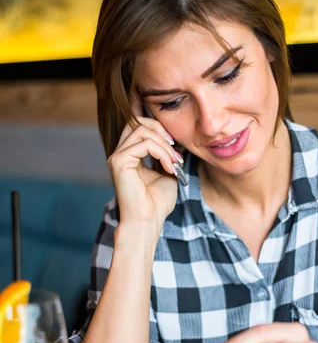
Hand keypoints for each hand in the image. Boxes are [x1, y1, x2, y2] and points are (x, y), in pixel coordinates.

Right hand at [108, 97, 182, 230]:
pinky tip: (169, 168)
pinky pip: (144, 144)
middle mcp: (120, 154)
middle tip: (175, 149)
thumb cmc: (157, 203)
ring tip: (175, 163)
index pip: (139, 126)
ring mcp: (117, 157)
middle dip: (160, 129)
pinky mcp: (119, 162)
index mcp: (129, 156)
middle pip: (136, 121)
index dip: (159, 129)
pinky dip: (162, 153)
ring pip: (141, 130)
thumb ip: (168, 156)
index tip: (175, 147)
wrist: (148, 221)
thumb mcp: (167, 174)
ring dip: (164, 145)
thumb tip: (176, 143)